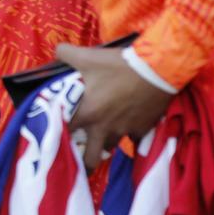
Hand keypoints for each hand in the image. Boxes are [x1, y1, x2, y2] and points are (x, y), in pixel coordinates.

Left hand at [58, 43, 174, 169]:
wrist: (157, 70)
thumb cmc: (118, 66)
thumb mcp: (88, 57)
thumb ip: (66, 54)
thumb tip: (55, 51)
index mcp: (87, 114)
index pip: (65, 134)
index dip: (58, 136)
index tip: (55, 139)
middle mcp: (104, 128)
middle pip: (90, 158)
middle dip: (84, 162)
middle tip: (79, 159)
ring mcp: (124, 131)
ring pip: (110, 147)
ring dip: (104, 144)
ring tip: (100, 138)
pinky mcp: (142, 130)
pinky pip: (133, 141)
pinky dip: (128, 138)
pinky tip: (126, 132)